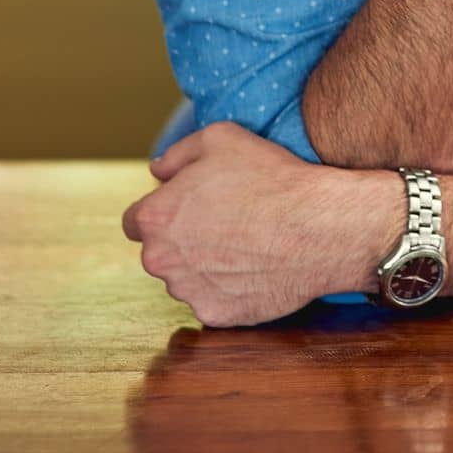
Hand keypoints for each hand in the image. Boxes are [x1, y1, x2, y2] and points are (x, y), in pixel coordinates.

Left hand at [121, 121, 372, 327]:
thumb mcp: (220, 137)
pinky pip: (213, 300)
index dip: (164, 210)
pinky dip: (228, 288)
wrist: (316, 227)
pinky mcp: (215, 315)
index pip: (136, 221)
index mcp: (155, 218)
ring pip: (185, 278)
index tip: (190, 206)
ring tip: (245, 243)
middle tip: (225, 221)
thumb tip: (157, 171)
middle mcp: (161, 260)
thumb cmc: (269, 178)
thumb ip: (177, 154)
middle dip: (182, 239)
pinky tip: (254, 266)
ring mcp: (188, 292)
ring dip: (204, 265)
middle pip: (160, 251)